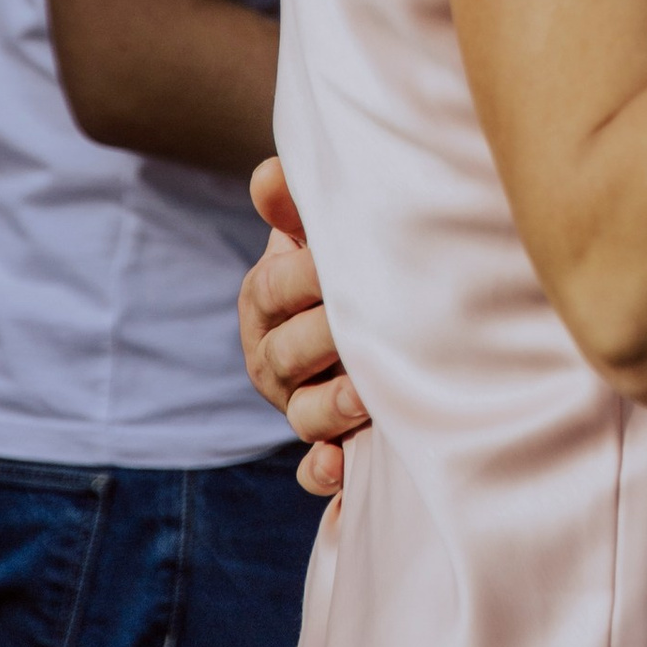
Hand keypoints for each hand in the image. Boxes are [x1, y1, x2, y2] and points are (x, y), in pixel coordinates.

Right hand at [242, 155, 364, 497]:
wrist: (378, 313)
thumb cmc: (347, 261)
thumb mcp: (321, 232)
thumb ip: (297, 207)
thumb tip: (270, 174)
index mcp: (267, 302)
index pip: (270, 291)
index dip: (298, 279)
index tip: (331, 266)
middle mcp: (275, 358)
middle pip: (283, 356)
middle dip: (321, 339)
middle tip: (357, 326)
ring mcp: (300, 403)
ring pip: (301, 415)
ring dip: (328, 408)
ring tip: (363, 396)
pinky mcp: (329, 443)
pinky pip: (316, 469)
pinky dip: (325, 473)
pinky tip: (340, 469)